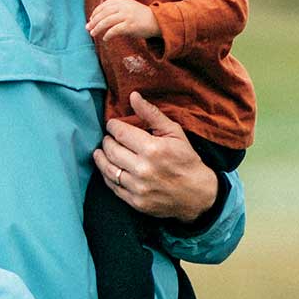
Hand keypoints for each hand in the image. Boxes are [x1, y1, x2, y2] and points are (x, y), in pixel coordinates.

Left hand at [86, 0, 158, 41]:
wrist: (158, 22)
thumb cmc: (143, 18)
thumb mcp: (131, 9)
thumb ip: (119, 10)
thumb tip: (103, 19)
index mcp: (124, 2)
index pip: (106, 4)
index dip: (96, 11)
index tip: (91, 18)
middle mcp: (124, 7)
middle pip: (104, 13)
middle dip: (94, 20)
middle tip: (88, 28)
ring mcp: (127, 16)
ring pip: (107, 21)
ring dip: (98, 28)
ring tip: (93, 33)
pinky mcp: (131, 26)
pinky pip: (115, 30)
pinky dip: (108, 34)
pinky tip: (105, 38)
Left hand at [94, 94, 220, 220]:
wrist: (197, 195)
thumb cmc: (186, 160)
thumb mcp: (174, 132)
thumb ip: (151, 114)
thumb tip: (133, 96)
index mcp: (153, 149)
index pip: (120, 133)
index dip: (113, 126)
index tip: (113, 124)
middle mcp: (143, 169)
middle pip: (111, 150)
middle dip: (107, 141)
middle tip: (109, 138)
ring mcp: (138, 187)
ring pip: (108, 169)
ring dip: (101, 158)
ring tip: (102, 151)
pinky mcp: (135, 202)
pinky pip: (112, 186)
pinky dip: (107, 175)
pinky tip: (109, 168)